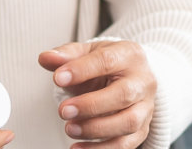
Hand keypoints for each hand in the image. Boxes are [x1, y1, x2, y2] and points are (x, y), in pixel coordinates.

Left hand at [39, 41, 155, 148]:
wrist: (124, 77)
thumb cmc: (105, 65)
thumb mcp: (85, 53)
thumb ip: (66, 55)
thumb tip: (45, 58)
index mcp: (129, 55)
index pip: (107, 60)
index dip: (81, 70)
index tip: (58, 79)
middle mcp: (143, 81)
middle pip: (124, 94)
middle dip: (91, 105)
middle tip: (64, 111)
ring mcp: (146, 107)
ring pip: (129, 122)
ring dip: (96, 129)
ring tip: (70, 129)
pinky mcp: (142, 129)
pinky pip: (125, 144)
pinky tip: (78, 147)